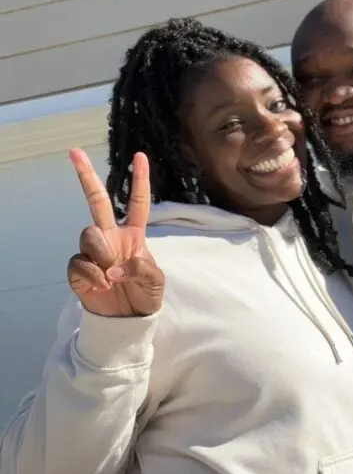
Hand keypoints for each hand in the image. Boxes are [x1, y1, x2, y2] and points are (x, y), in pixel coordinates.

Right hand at [67, 148, 163, 317]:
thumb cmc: (145, 295)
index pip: (137, 202)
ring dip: (102, 253)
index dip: (140, 180)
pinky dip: (92, 275)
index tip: (139, 156)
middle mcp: (111, 236)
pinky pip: (79, 262)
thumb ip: (142, 268)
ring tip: (113, 277)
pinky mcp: (79, 270)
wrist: (128, 321)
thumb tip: (114, 268)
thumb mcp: (156, 280)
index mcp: (134, 234)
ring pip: (89, 233)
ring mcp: (94, 252)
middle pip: (97, 201)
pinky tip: (103, 286)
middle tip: (75, 152)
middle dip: (86, 176)